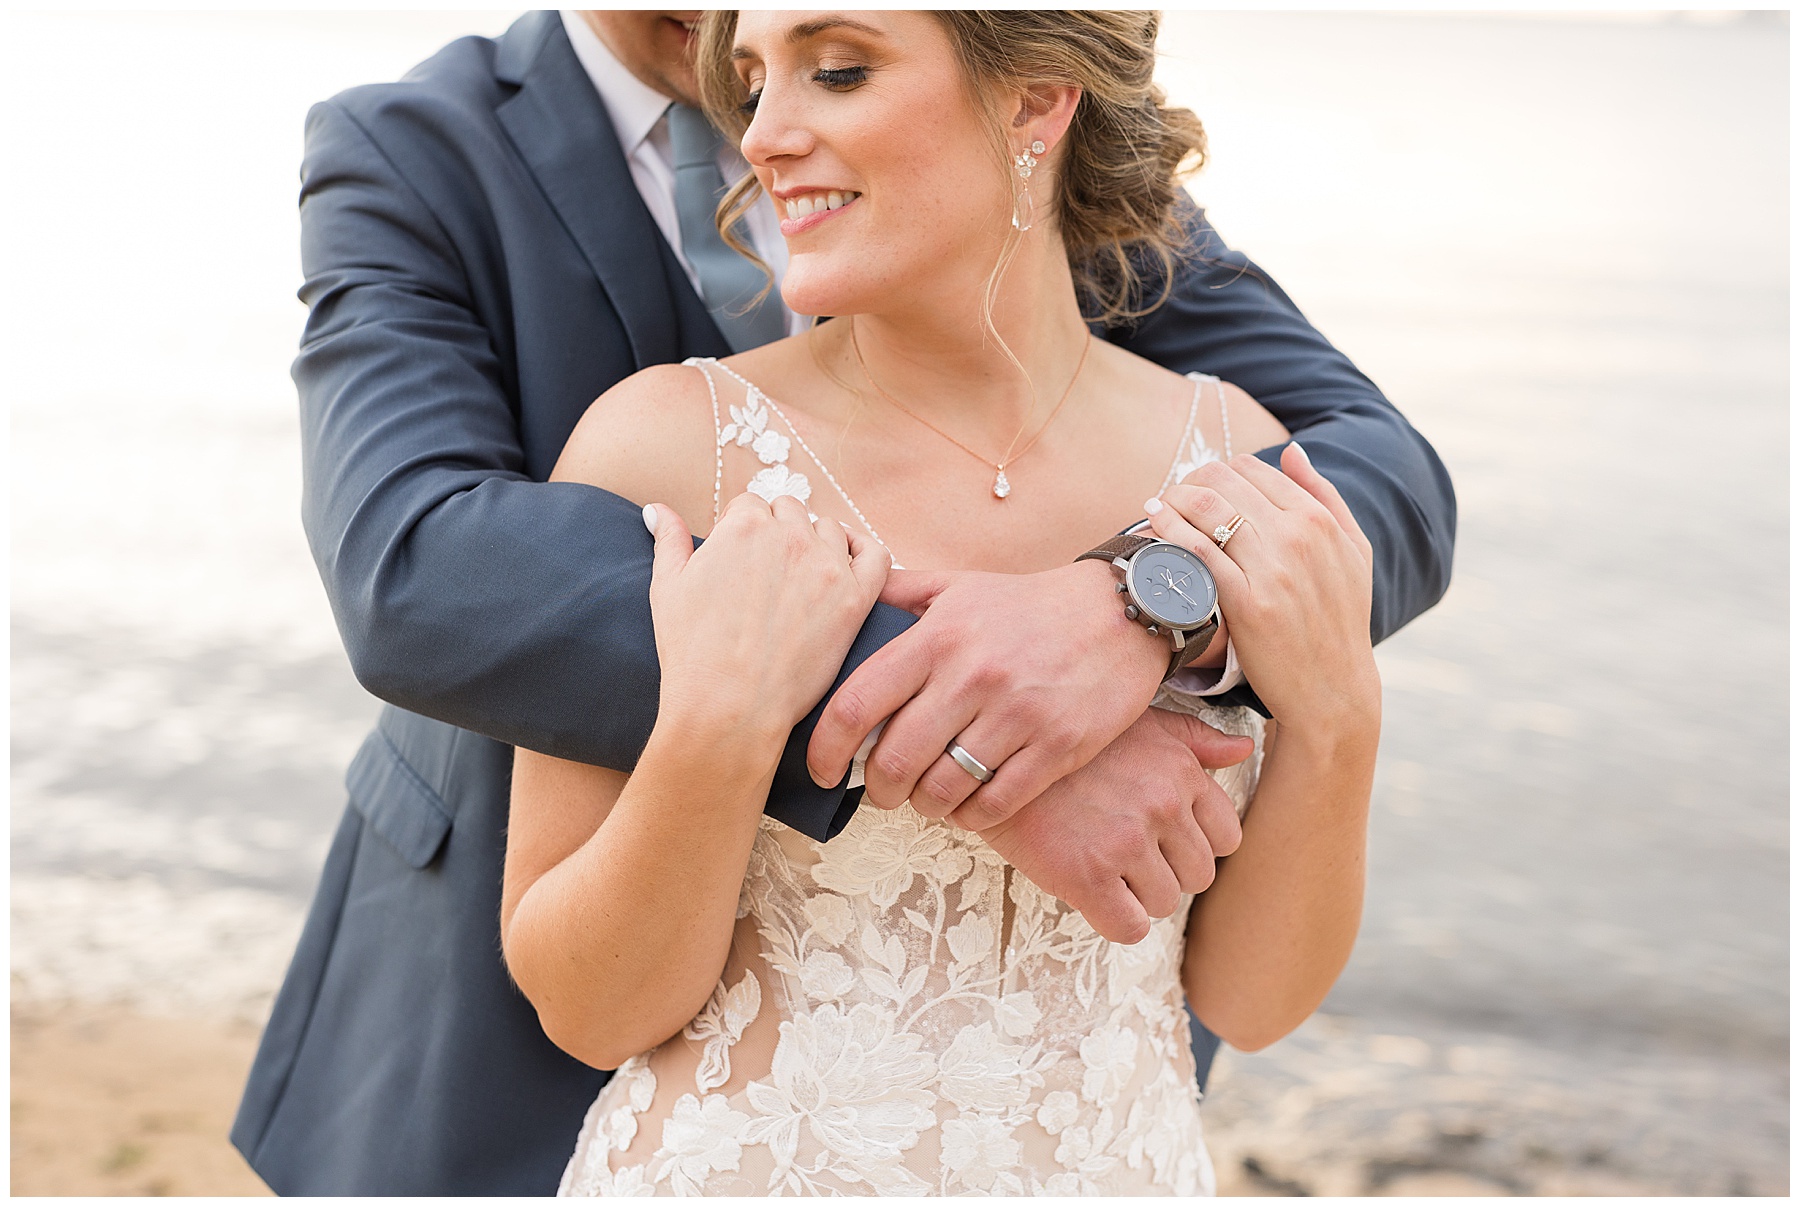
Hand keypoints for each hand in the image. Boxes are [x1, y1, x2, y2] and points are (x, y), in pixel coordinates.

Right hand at [646, 494, 888, 738]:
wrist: (729, 707)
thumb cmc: (692, 653)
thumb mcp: (668, 588)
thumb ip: (668, 541)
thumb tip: (657, 509)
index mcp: (743, 525)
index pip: (750, 506)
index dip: (742, 532)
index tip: (740, 562)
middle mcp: (788, 535)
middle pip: (790, 512)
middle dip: (778, 534)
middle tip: (768, 576)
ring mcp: (826, 565)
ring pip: (830, 530)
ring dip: (817, 543)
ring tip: (802, 577)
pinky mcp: (854, 599)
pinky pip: (875, 556)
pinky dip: (865, 552)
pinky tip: (850, 565)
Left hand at [805, 560, 1167, 829]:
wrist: (1124, 613)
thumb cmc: (1029, 605)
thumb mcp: (959, 586)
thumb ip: (899, 595)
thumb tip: (843, 598)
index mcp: (937, 637)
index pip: (855, 703)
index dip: (824, 748)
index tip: (822, 768)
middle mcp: (972, 675)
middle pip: (894, 762)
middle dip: (877, 789)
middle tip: (881, 790)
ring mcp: (1018, 715)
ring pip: (942, 791)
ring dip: (923, 805)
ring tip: (926, 796)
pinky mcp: (1058, 747)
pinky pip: (995, 805)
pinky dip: (970, 815)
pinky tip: (968, 802)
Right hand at [978, 707, 1253, 943]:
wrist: (986, 757)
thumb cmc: (1064, 739)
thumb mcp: (1136, 722)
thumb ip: (1194, 739)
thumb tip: (1244, 747)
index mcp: (1181, 770)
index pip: (1226, 836)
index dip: (1194, 844)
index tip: (1160, 839)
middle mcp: (1163, 805)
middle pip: (1198, 876)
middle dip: (1165, 872)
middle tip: (1124, 855)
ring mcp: (1127, 842)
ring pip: (1163, 903)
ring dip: (1136, 896)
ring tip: (1102, 867)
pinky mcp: (1089, 877)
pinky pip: (1128, 928)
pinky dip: (1112, 920)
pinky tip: (1088, 892)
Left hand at [1147, 444, 1377, 733]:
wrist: (1333, 690)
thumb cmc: (1340, 619)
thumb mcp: (1353, 551)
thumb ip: (1324, 495)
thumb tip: (1292, 450)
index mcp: (1319, 520)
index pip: (1252, 468)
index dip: (1217, 471)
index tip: (1199, 484)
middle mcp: (1297, 537)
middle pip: (1223, 481)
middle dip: (1189, 480)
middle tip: (1172, 494)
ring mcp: (1272, 570)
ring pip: (1206, 509)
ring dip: (1172, 499)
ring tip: (1156, 506)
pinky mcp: (1247, 603)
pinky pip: (1197, 552)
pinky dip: (1169, 532)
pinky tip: (1153, 526)